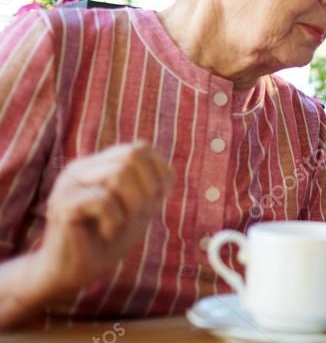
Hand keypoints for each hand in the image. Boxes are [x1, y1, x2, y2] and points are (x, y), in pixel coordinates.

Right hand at [33, 143, 171, 299]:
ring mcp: (69, 184)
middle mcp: (82, 167)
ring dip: (133, 203)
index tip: (157, 200)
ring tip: (123, 223)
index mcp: (99, 164)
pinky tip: (108, 234)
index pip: (141, 148)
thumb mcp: (137, 209)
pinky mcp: (63, 204)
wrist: (73, 274)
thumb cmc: (107, 241)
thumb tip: (166, 172)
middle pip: (133, 153)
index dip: (160, 173)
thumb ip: (149, 186)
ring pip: (120, 173)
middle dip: (148, 186)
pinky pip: (104, 200)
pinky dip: (116, 220)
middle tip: (140, 213)